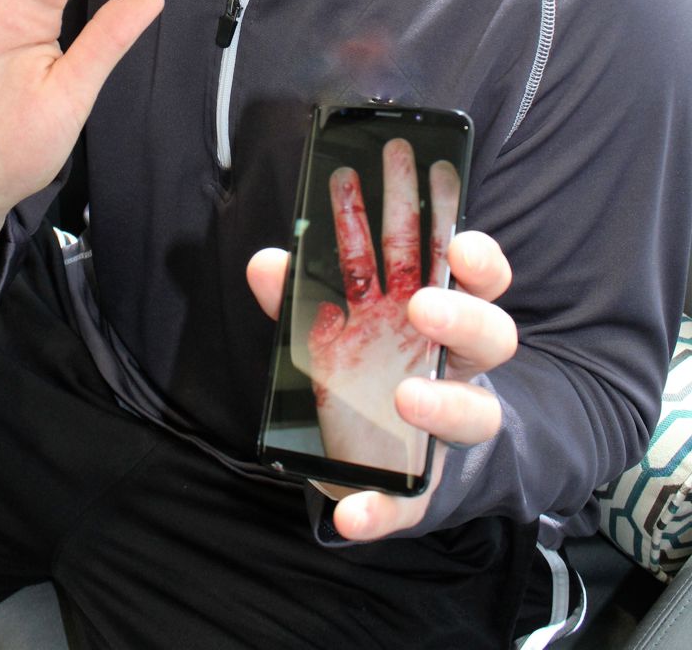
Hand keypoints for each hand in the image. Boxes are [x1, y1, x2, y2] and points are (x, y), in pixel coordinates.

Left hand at [248, 172, 515, 539]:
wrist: (378, 450)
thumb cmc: (365, 364)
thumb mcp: (333, 323)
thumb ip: (299, 293)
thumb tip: (266, 262)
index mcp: (437, 317)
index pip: (476, 280)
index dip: (478, 260)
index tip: (460, 244)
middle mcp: (452, 369)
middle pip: (490, 335)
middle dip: (464, 317)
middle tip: (423, 307)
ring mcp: (441, 428)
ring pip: (475, 413)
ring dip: (445, 405)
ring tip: (406, 399)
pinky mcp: (416, 488)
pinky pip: (408, 504)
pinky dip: (381, 510)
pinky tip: (350, 513)